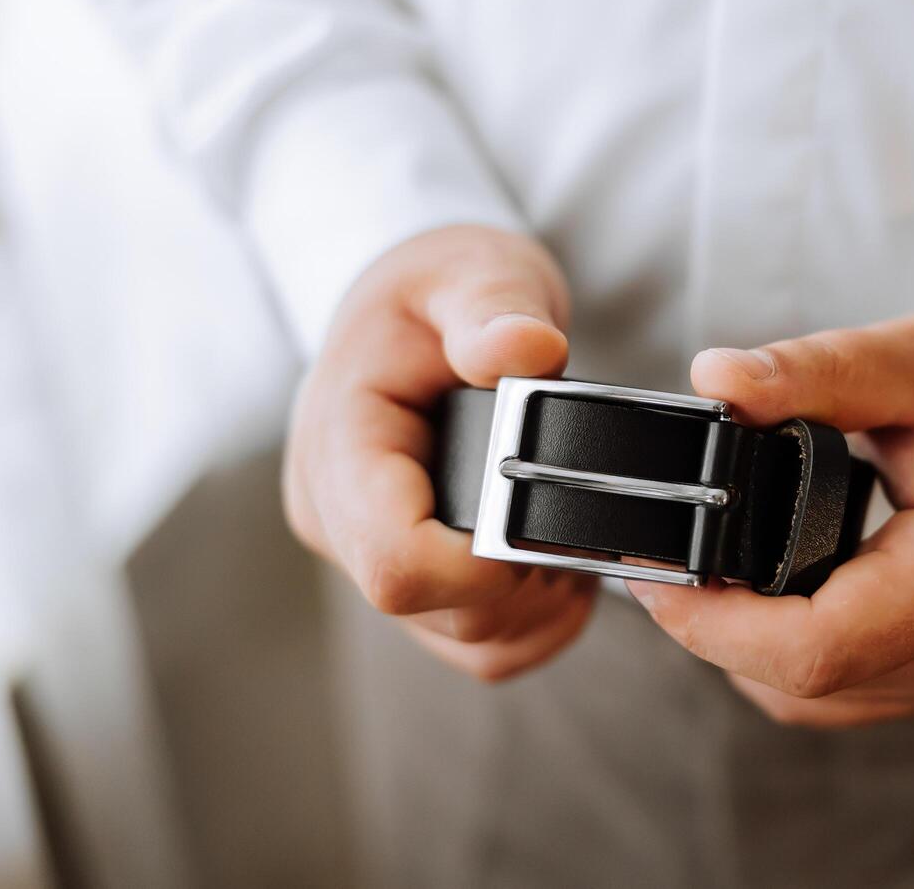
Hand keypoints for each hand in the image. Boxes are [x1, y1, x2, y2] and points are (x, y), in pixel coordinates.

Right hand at [284, 225, 596, 680]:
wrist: (414, 305)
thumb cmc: (436, 288)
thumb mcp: (470, 270)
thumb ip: (493, 306)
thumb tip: (525, 347)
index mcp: (340, 448)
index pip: (394, 560)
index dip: (479, 568)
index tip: (539, 532)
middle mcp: (336, 514)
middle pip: (435, 608)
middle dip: (522, 583)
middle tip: (577, 526)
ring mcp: (365, 551)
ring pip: (460, 638)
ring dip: (532, 608)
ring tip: (569, 543)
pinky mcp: (405, 573)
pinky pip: (470, 641)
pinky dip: (527, 622)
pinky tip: (555, 568)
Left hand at [626, 313, 913, 726]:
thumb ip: (816, 370)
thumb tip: (715, 377)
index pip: (819, 646)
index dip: (716, 627)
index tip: (653, 575)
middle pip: (801, 678)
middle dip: (712, 629)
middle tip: (659, 558)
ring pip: (808, 696)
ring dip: (741, 646)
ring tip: (703, 570)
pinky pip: (831, 693)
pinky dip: (779, 653)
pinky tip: (759, 597)